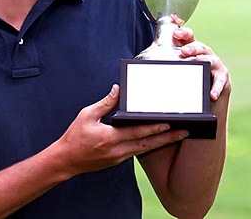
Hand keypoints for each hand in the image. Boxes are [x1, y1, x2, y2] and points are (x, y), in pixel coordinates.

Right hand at [55, 85, 187, 176]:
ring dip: (162, 143)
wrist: (66, 160)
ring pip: (145, 149)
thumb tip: (118, 89)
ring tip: (177, 135)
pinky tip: (158, 140)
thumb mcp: (87, 115)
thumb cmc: (75, 136)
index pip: (137, 132)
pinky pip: (137, 152)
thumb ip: (105, 103)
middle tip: (185, 132)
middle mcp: (118, 151)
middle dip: (168, 138)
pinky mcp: (118, 161)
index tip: (169, 123)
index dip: (154, 128)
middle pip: (148, 144)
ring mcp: (119, 158)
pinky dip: (149, 146)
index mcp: (110, 138)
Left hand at [170, 14, 230, 101]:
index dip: (183, 33)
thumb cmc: (191, 79)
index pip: (188, 37)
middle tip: (184, 51)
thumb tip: (142, 68)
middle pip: (199, 46)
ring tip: (199, 62)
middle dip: (192, 47)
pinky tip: (211, 94)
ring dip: (205, 60)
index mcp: (192, 50)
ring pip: (211, 60)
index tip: (176, 32)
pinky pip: (220, 82)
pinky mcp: (223, 78)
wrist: (209, 99)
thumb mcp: (179, 69)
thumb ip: (165, 64)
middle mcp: (205, 54)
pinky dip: (216, 88)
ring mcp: (215, 65)